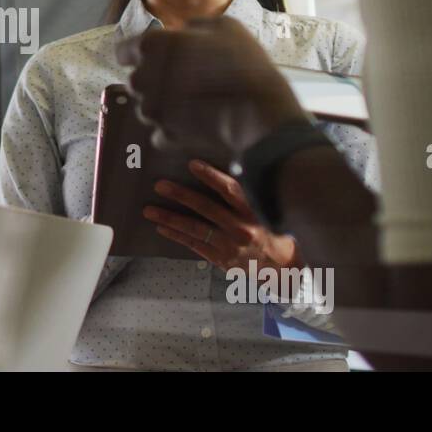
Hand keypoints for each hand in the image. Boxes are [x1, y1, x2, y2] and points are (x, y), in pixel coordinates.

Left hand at [115, 17, 305, 156]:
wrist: (259, 111)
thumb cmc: (242, 62)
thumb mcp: (224, 26)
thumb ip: (193, 28)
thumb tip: (184, 32)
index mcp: (153, 46)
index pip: (124, 51)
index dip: (138, 54)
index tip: (155, 57)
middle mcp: (143, 78)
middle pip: (136, 80)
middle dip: (153, 81)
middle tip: (182, 80)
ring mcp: (151, 111)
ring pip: (148, 107)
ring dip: (164, 105)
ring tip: (194, 102)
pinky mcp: (164, 135)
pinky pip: (161, 131)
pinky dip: (174, 129)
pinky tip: (196, 122)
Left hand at [143, 159, 299, 271]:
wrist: (281, 267)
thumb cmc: (270, 230)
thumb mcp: (265, 210)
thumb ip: (244, 197)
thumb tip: (218, 175)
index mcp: (254, 211)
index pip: (230, 190)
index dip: (211, 176)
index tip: (192, 164)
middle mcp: (242, 228)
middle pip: (207, 208)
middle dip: (181, 195)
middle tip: (160, 185)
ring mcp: (230, 245)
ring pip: (195, 229)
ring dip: (170, 218)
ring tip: (149, 210)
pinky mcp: (222, 259)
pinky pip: (195, 245)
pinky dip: (177, 235)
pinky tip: (162, 227)